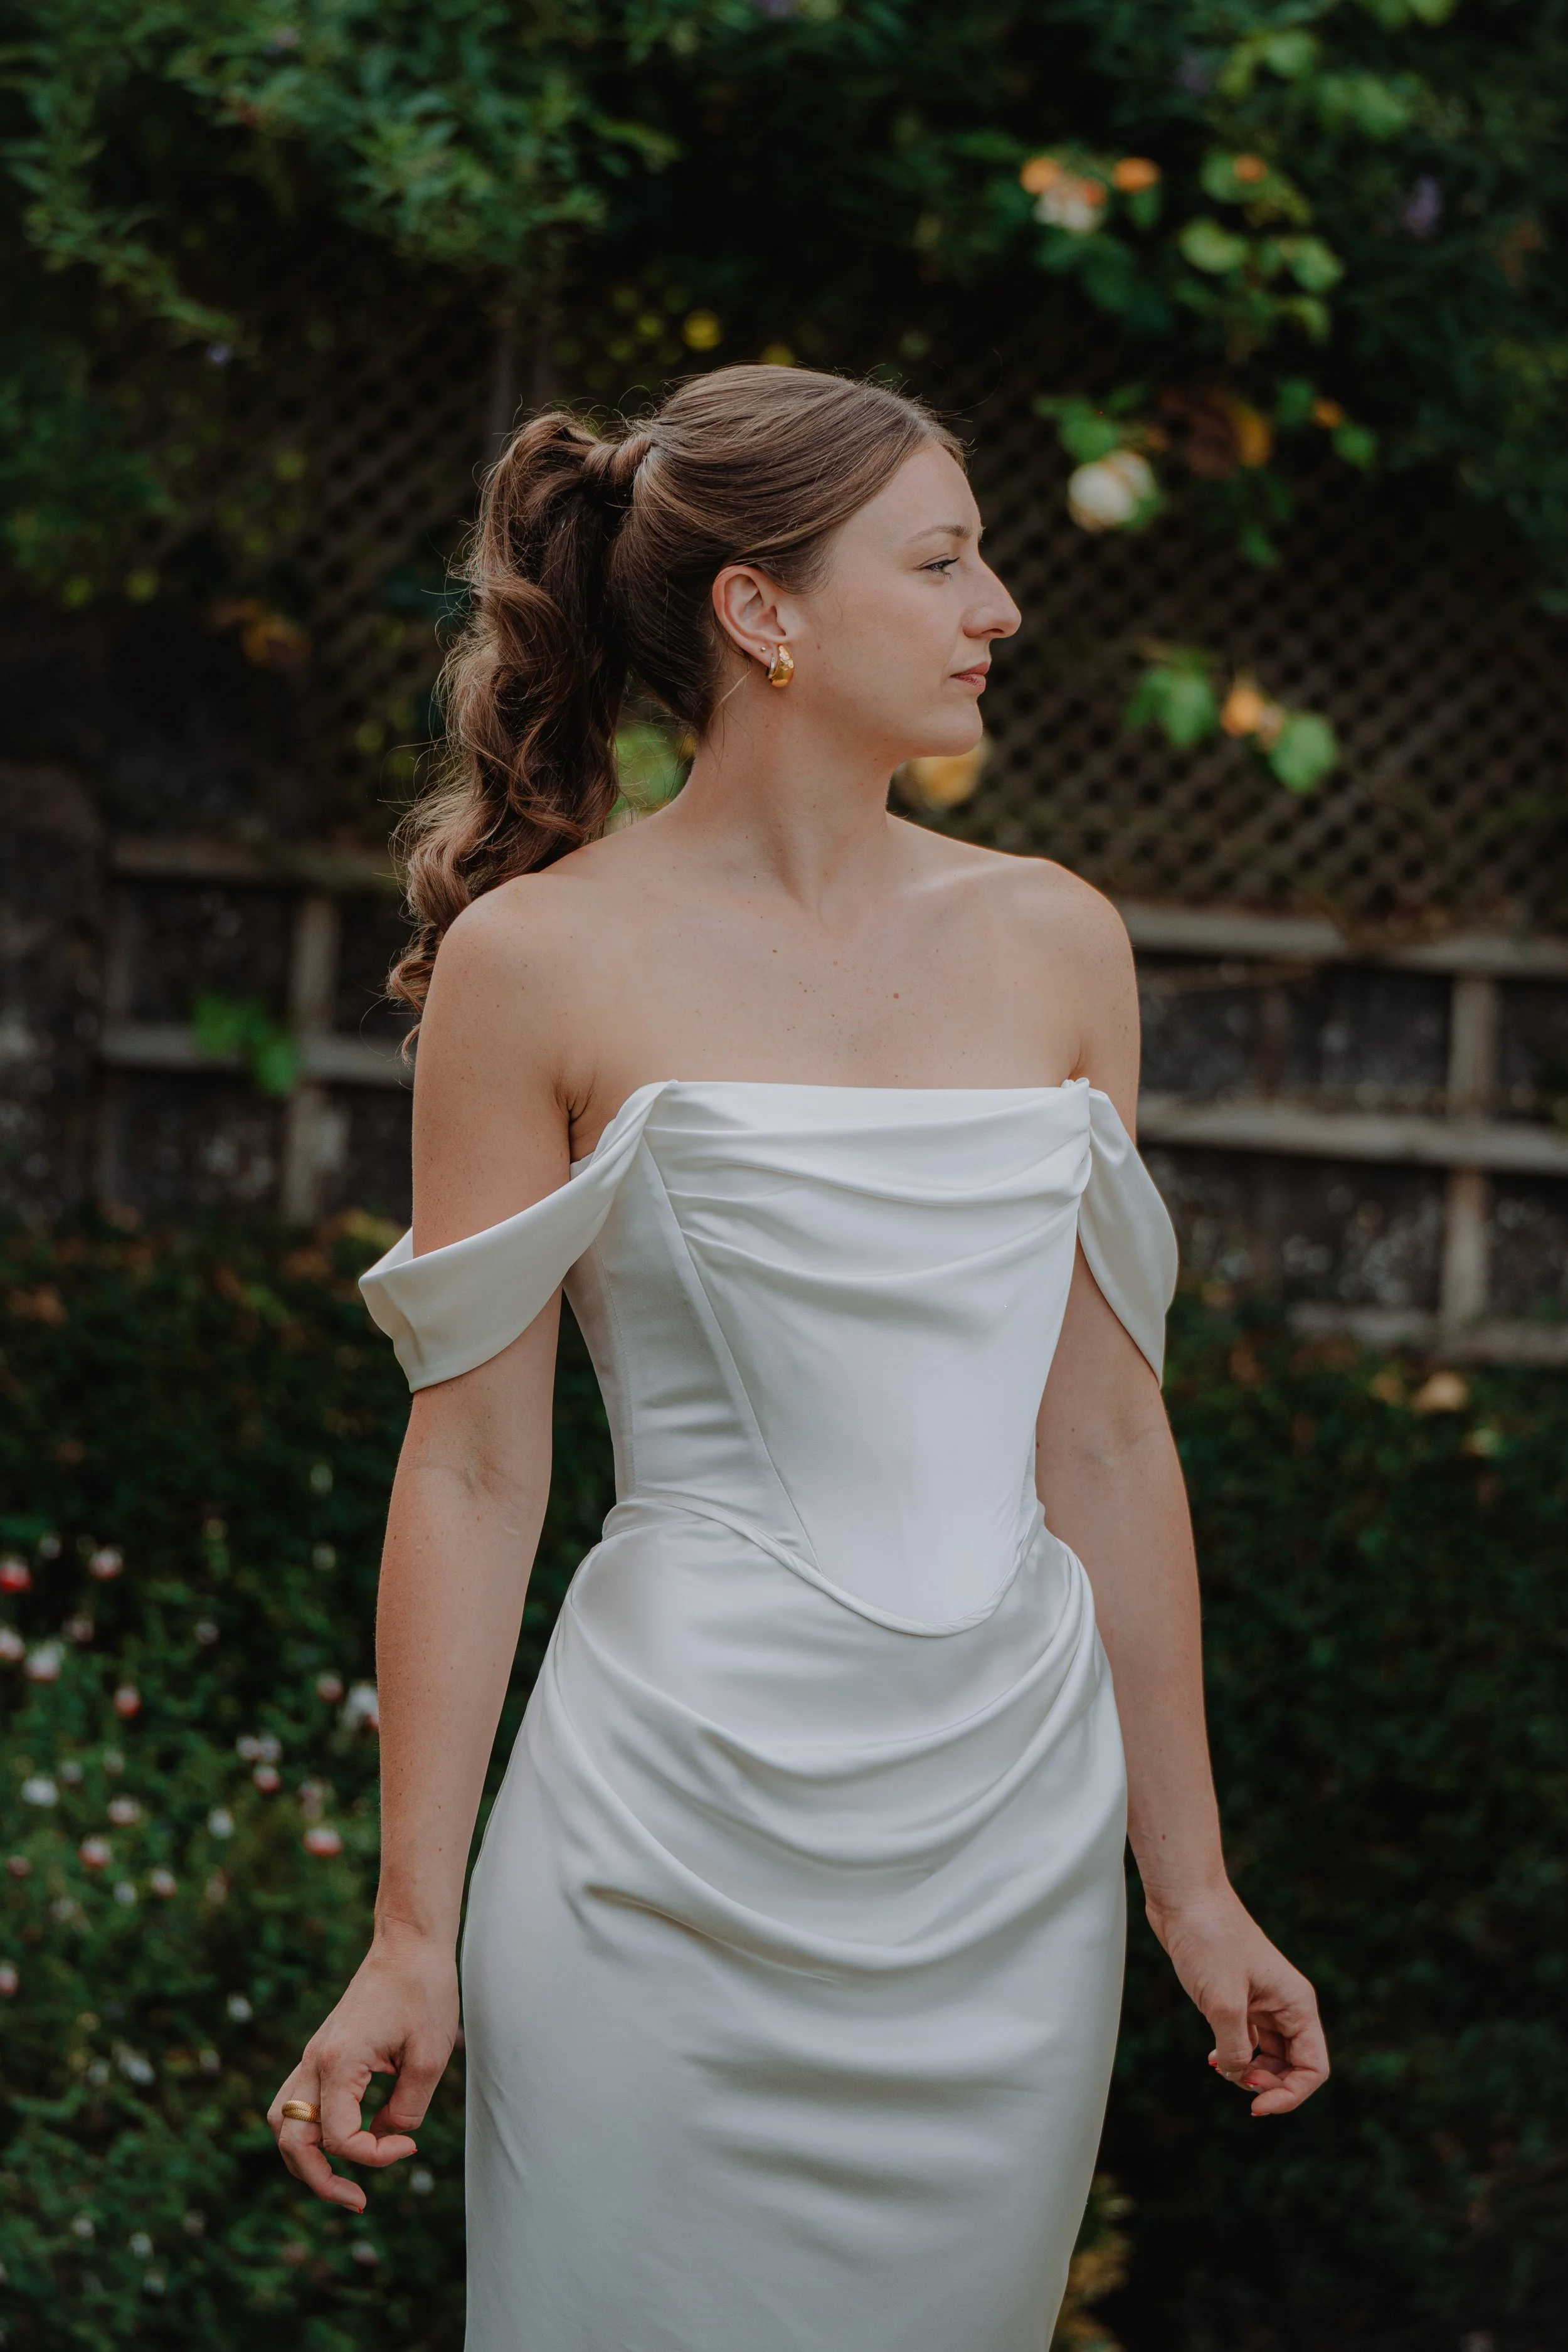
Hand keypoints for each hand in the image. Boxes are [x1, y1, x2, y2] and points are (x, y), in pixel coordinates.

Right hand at [268, 1928, 459, 2209]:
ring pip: (284, 2123)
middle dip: (320, 2180)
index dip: (375, 2156)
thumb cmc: (424, 1991)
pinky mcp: (321, 2052)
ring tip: (342, 2179)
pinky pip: (297, 2103)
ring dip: (305, 2158)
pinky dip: (311, 2131)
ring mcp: (313, 2055)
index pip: (340, 2138)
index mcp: (340, 2061)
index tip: (410, 2146)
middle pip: (292, 2140)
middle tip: (359, 2200)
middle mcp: (315, 2060)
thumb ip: (407, 2109)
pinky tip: (345, 2140)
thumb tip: (389, 2137)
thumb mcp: (431, 2056)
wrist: (409, 1944)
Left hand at [1146, 1882, 1328, 2117]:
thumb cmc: (1209, 1940)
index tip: (1256, 2104)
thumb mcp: (1223, 2003)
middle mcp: (1286, 2006)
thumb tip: (1239, 2076)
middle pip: (1293, 2067)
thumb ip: (1236, 2049)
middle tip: (1236, 2081)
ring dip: (1247, 2071)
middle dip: (1268, 2085)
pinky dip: (1233, 2055)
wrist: (1185, 1898)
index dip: (1290, 2095)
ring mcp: (1263, 2002)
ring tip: (1219, 2065)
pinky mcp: (1239, 1998)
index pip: (1313, 2068)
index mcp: (1297, 2005)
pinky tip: (1212, 2058)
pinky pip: (1247, 2040)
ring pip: (1269, 2056)